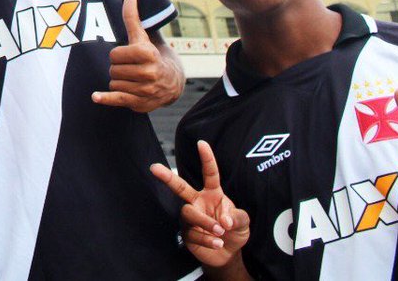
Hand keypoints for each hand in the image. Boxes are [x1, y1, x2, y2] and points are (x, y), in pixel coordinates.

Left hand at [92, 0, 181, 111]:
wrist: (171, 81)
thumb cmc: (151, 55)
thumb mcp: (143, 37)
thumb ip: (133, 18)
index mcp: (147, 54)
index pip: (115, 55)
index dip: (118, 55)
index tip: (128, 57)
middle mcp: (148, 72)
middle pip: (113, 70)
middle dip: (118, 69)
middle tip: (130, 69)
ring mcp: (144, 89)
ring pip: (113, 83)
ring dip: (118, 81)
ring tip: (132, 79)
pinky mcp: (139, 102)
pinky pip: (117, 99)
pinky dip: (105, 98)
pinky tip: (95, 97)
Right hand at [152, 140, 249, 267]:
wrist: (228, 254)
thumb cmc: (234, 231)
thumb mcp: (244, 222)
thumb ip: (236, 217)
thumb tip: (224, 220)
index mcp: (212, 194)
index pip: (209, 174)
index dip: (206, 158)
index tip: (201, 143)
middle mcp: (198, 202)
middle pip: (180, 187)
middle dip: (167, 177)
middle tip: (154, 168)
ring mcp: (191, 218)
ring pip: (188, 213)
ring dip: (205, 222)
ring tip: (220, 231)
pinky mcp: (187, 234)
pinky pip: (192, 234)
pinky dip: (207, 239)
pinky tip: (217, 243)